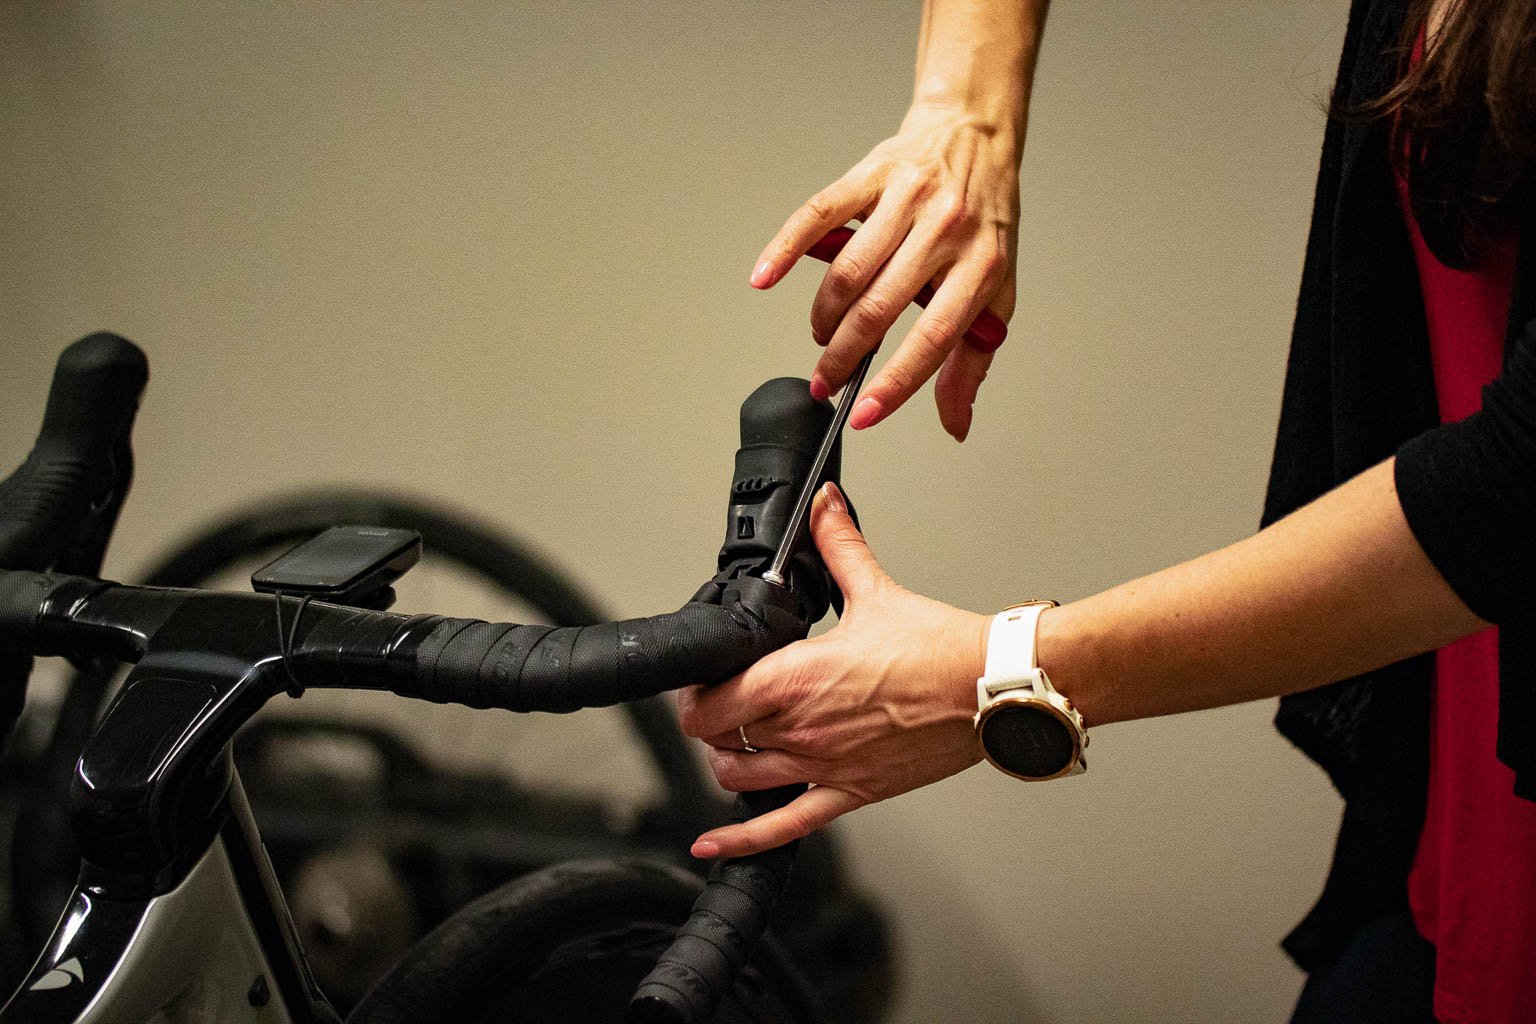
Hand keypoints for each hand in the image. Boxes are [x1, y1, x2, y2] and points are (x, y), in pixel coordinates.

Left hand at [676, 482, 989, 857]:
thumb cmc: (942, 648)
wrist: (991, 688)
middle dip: (713, 719)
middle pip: (718, 736)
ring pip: (739, 777)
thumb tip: (823, 504)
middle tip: (721, 702)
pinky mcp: (850, 792)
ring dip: (727, 761)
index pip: (709, 698)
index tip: (700, 679)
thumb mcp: (876, 590)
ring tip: (733, 744)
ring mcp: (822, 766)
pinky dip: (741, 840)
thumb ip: (838, 545)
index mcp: (795, 677)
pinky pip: (783, 828)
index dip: (694, 691)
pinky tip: (713, 843)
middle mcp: (800, 728)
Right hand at [749, 104, 1021, 440]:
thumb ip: (973, 359)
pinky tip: (765, 277)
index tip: (864, 414)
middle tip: (827, 383)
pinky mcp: (870, 175)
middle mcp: (945, 227)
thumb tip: (955, 421)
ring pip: (847, 272)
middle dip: (844, 357)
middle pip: (879, 308)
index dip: (896, 382)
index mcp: (982, 263)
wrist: (976, 135)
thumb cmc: (984, 219)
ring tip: (823, 335)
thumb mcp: (996, 290)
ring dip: (825, 317)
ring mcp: (905, 198)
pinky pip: (819, 214)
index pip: (934, 336)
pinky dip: (786, 249)